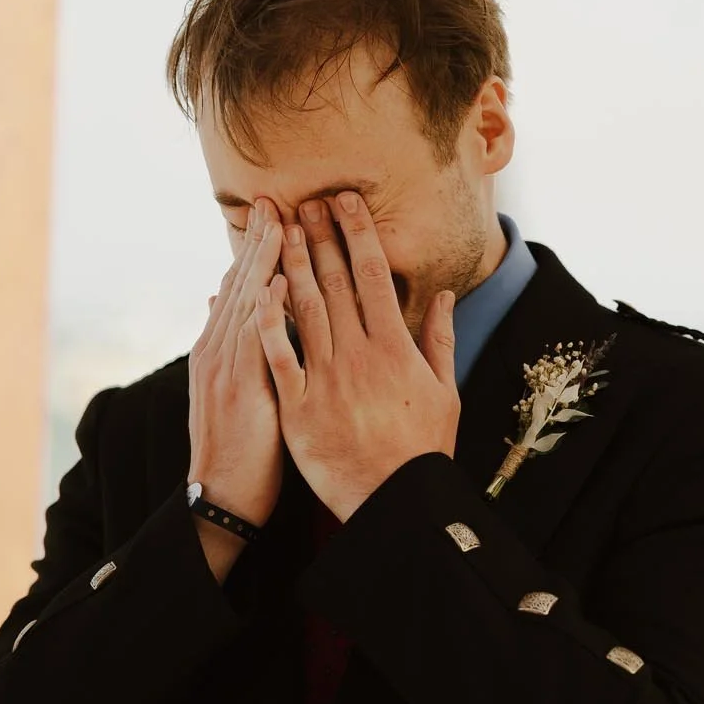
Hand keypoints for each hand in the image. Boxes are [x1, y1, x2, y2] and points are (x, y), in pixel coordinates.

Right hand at [188, 197, 285, 529]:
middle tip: (274, 198)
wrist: (221, 494)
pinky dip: (262, 311)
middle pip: (240, 284)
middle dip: (258, 241)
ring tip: (279, 222)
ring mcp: (225, 369)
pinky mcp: (240, 391)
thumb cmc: (238, 447)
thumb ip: (227, 343)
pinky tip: (275, 283)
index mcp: (218, 350)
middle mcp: (217, 351)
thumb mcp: (229, 389)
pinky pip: (253, 342)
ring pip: (244, 304)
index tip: (272, 214)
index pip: (239, 289)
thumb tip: (220, 302)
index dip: (255, 250)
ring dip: (262, 262)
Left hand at [253, 190, 458, 520]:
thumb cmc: (422, 449)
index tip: (345, 202)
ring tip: (281, 230)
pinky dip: (268, 321)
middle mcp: (360, 356)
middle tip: (304, 201)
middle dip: (320, 237)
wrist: (396, 502)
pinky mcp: (299, 408)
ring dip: (293, 265)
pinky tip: (258, 290)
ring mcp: (327, 381)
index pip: (373, 276)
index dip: (357, 234)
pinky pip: (278, 357)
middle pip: (336, 283)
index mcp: (397, 348)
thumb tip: (444, 295)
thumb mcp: (446, 392)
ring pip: (305, 310)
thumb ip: (441, 340)